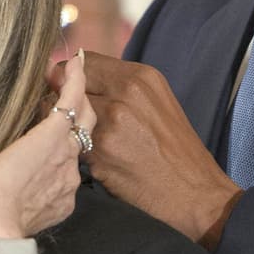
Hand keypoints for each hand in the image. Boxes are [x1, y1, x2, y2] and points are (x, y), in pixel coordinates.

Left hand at [0, 53, 94, 238]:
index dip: (63, 147)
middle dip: (79, 116)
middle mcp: (69, 175)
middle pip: (83, 138)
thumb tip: (3, 187)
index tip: (50, 136)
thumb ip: (17, 200)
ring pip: (81, 119)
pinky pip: (72, 100)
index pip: (68, 165)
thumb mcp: (10, 214)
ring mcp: (65, 153)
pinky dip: (75, 80)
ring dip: (75, 97)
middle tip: (67, 95)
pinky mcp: (54, 134)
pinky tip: (74, 63)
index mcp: (60, 196)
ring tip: (65, 75)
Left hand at [57, 52, 241, 248]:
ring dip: (62, 125)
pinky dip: (72, 149)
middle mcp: (126, 91)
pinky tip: (89, 159)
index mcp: (141, 76)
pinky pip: (70, 141)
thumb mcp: (155, 103)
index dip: (70, 76)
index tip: (68, 90)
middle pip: (68, 82)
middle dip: (60, 98)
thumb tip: (75, 77)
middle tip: (66, 117)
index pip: (85, 60)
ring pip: (63, 112)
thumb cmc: (175, 151)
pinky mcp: (101, 150)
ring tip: (77, 139)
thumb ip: (119, 87)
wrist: (193, 193)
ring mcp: (112, 120)